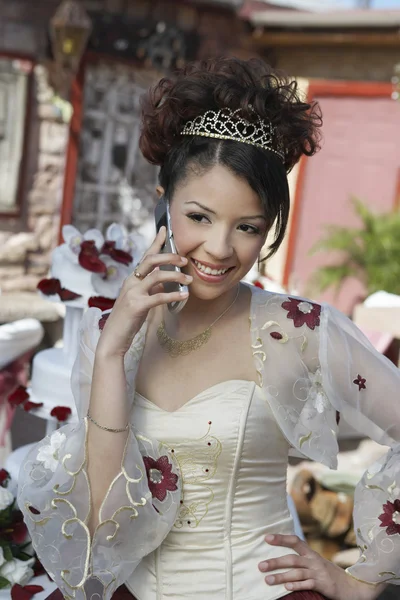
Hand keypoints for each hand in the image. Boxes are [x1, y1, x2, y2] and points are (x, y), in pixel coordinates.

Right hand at [96, 226, 191, 358]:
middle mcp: (131, 282)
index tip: (166, 229)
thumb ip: (151, 290)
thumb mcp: (140, 301)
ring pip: (157, 276)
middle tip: (184, 259)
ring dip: (176, 276)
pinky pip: (159, 297)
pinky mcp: (137, 306)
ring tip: (189, 279)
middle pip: (151, 260)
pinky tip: (184, 296)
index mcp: (132, 279)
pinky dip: (174, 296)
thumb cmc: (127, 320)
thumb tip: (166, 282)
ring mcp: (133, 293)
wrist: (113, 339)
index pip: (145, 256)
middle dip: (170, 256)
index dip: (156, 242)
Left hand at [258, 534, 382, 599]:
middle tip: (260, 566)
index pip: (294, 541)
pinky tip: (286, 587)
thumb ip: (302, 559)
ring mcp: (318, 573)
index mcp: (311, 553)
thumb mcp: (316, 563)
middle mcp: (313, 561)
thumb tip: (280, 558)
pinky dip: (297, 585)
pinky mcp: (323, 585)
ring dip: (281, 576)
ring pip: (297, 573)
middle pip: (292, 559)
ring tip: (267, 580)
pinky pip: (308, 584)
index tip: (266, 538)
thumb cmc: (328, 574)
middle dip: (275, 562)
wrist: (352, 586)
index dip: (281, 538)